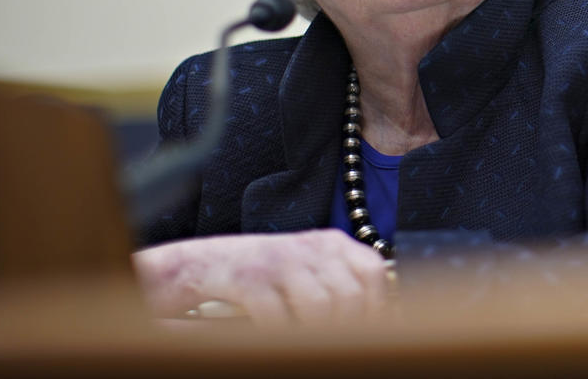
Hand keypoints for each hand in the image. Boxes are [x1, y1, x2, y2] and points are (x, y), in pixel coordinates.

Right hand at [132, 229, 389, 325]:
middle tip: (336, 345)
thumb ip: (342, 286)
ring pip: (318, 308)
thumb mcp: (310, 270)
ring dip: (315, 335)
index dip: (378, 306)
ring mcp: (278, 261)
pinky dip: (280, 336)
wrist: (204, 265)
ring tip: (306, 344)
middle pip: (348, 297)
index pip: (372, 271)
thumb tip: (383, 319)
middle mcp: (309, 247)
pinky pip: (277, 317)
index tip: (373, 332)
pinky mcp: (249, 280)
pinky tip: (276, 339)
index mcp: (331, 242)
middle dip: (346, 328)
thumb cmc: (264, 276)